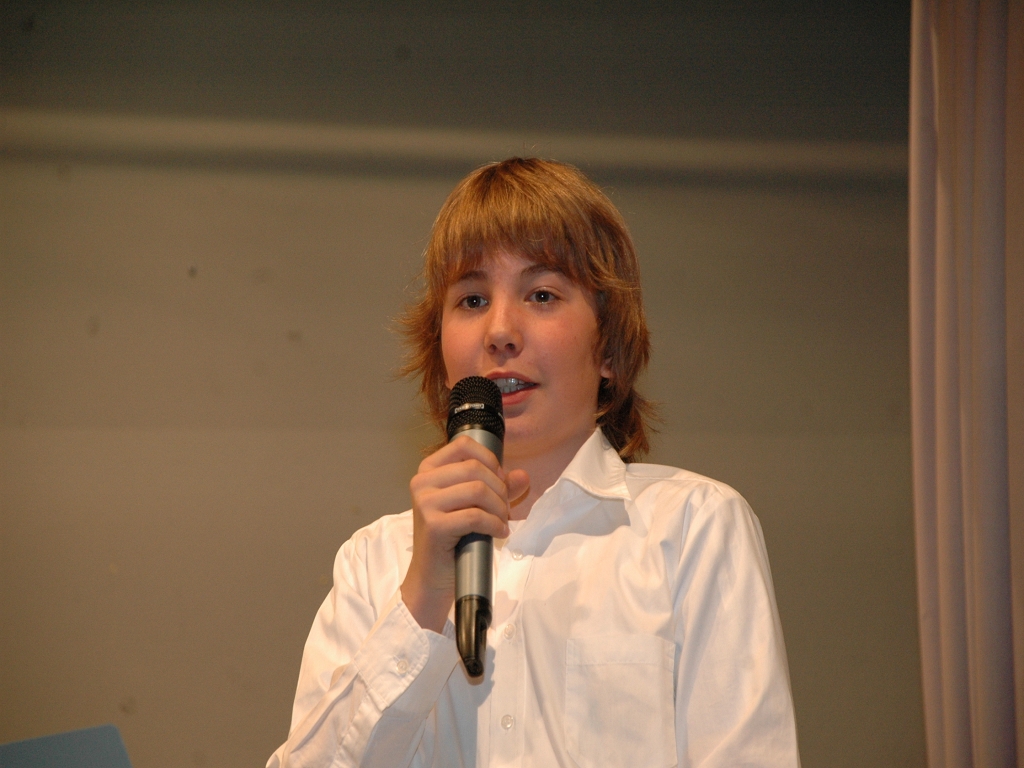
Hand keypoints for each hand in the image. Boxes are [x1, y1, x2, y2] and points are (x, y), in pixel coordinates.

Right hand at [401, 436, 528, 631]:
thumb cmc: (454, 538)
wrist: (433, 576)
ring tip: (501, 521)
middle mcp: (422, 482)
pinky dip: (494, 524)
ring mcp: (424, 503)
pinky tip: (499, 532)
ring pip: (478, 490)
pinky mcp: (433, 525)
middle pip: (475, 468)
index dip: (490, 461)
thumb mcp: (476, 505)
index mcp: (428, 470)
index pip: (463, 445)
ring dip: (499, 507)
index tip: (498, 482)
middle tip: (504, 509)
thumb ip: (499, 487)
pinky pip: (476, 516)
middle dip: (499, 489)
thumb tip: (523, 476)